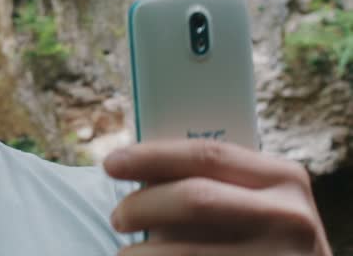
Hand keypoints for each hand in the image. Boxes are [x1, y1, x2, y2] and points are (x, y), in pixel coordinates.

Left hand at [104, 139, 332, 254]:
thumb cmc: (264, 238)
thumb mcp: (256, 203)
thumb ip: (213, 183)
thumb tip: (136, 170)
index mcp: (283, 178)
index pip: (206, 155)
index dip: (151, 156)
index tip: (111, 163)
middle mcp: (290, 217)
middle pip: (194, 200)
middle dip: (142, 206)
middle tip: (116, 217)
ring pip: (186, 252)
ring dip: (143, 253)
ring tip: (126, 255)